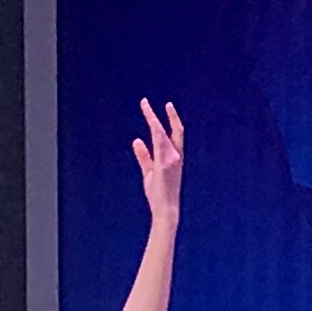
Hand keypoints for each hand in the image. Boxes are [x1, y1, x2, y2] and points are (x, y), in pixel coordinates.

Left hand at [134, 97, 184, 221]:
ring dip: (153, 119)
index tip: (162, 106)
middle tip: (144, 101)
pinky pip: (160, 145)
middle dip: (161, 115)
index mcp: (173, 156)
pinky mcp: (166, 165)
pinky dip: (156, 133)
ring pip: (162, 134)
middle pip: (172, 129)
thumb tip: (137, 140)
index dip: (169, 119)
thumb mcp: (148, 171)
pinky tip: (151, 123)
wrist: (165, 209)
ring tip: (144, 106)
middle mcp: (175, 155)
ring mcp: (172, 159)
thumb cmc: (158, 192)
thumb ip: (143, 155)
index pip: (173, 133)